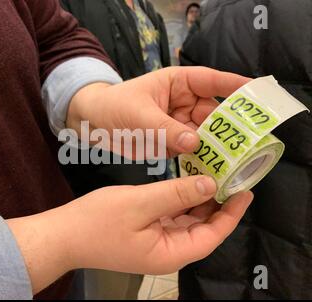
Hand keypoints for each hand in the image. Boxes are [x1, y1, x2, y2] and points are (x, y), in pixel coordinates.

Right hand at [8, 176, 252, 293]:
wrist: (64, 235)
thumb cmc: (98, 221)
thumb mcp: (139, 203)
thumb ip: (176, 193)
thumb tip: (209, 185)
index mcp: (170, 252)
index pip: (213, 235)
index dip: (231, 214)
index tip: (245, 190)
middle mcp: (168, 252)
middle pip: (203, 229)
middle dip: (218, 204)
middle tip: (230, 177)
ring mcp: (156, 244)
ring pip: (188, 222)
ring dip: (199, 201)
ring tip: (212, 176)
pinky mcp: (146, 234)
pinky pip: (172, 218)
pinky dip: (181, 201)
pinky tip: (185, 183)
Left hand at [67, 66, 249, 157]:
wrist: (94, 125)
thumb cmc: (114, 107)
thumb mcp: (139, 115)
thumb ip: (166, 129)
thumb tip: (195, 143)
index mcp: (178, 84)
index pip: (211, 81)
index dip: (235, 87)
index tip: (258, 95)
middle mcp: (183, 103)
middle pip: (213, 114)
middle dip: (229, 128)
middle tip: (248, 144)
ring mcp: (179, 124)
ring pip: (205, 135)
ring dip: (217, 148)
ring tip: (234, 161)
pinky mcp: (172, 142)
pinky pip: (192, 150)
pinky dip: (201, 159)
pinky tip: (212, 170)